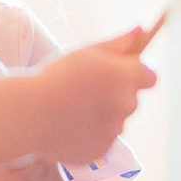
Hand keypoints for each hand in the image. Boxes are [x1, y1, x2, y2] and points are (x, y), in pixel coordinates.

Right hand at [24, 26, 157, 166]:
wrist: (30, 114)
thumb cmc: (55, 77)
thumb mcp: (86, 52)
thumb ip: (118, 44)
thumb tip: (140, 31)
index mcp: (125, 77)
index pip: (150, 76)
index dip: (135, 73)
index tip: (117, 73)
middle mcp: (126, 104)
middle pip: (131, 99)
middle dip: (115, 94)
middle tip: (85, 90)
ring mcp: (115, 130)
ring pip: (116, 120)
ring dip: (103, 115)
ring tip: (73, 110)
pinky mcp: (102, 150)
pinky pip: (103, 139)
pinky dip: (91, 134)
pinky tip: (70, 126)